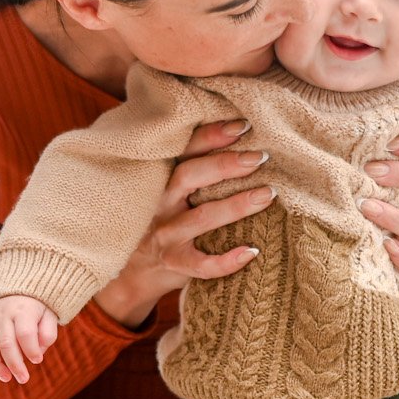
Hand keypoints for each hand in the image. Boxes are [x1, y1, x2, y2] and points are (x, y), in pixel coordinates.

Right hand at [0, 295, 58, 384]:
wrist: (16, 290)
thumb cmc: (37, 308)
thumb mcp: (49, 315)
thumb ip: (48, 333)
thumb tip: (38, 351)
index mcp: (23, 311)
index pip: (24, 333)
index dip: (31, 350)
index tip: (38, 360)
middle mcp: (4, 316)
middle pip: (5, 343)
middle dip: (15, 364)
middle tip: (24, 379)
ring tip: (6, 378)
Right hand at [90, 118, 273, 328]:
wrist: (130, 272)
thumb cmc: (160, 221)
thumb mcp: (165, 191)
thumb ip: (189, 170)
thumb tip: (241, 141)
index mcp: (160, 180)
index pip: (184, 151)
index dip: (211, 136)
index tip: (242, 126)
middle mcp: (160, 204)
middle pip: (189, 177)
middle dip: (225, 164)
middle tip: (259, 157)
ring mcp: (166, 235)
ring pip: (202, 218)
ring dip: (237, 205)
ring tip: (268, 194)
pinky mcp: (174, 264)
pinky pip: (202, 264)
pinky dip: (227, 261)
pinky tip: (252, 251)